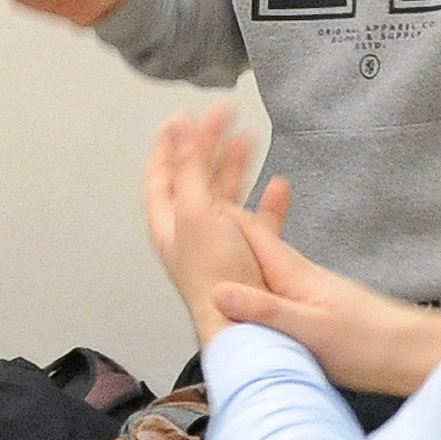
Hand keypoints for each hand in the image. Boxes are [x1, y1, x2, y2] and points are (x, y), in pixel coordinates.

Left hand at [142, 107, 278, 343]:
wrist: (242, 323)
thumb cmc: (214, 278)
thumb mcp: (196, 211)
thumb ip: (189, 167)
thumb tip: (182, 126)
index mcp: (169, 220)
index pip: (162, 172)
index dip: (169, 143)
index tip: (181, 117)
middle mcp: (191, 229)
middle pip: (195, 176)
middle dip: (208, 144)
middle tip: (223, 116)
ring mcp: (221, 240)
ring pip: (227, 191)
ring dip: (237, 163)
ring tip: (251, 137)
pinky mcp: (249, 253)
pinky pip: (260, 218)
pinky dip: (269, 200)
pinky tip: (278, 186)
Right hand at [210, 192, 440, 397]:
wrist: (412, 354)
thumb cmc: (372, 344)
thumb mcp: (312, 330)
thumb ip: (267, 310)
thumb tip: (220, 294)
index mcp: (293, 275)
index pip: (247, 231)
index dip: (216, 213)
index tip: (190, 192)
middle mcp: (297, 276)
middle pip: (251, 241)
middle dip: (221, 223)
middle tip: (192, 203)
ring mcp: (306, 290)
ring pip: (261, 263)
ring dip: (236, 251)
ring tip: (209, 240)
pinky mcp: (314, 309)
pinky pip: (273, 285)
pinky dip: (253, 279)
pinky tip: (249, 287)